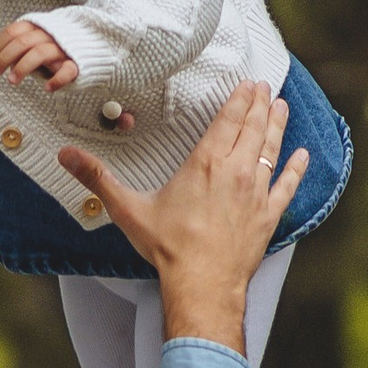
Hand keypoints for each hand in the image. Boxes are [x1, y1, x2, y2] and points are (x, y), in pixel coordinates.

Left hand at [0, 16, 81, 91]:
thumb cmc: (58, 45)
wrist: (95, 43)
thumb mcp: (37, 40)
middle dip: (5, 57)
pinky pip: (67, 70)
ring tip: (12, 81)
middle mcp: (50, 34)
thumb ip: (21, 46)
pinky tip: (47, 88)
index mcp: (39, 26)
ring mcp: (64, 48)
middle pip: (23, 42)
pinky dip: (57, 80)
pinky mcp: (78, 63)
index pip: (13, 31)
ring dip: (22, 67)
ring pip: (40, 53)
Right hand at [59, 80, 303, 351]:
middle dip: (261, 103)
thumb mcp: (128, 209)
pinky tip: (302, 155)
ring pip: (272, 148)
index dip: (240, 98)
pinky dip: (296, 168)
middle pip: (254, 127)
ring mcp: (256, 192)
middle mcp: (236, 170)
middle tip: (266, 87)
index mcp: (205, 163)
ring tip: (281, 106)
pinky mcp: (268, 216)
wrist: (202, 284)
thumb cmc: (168, 248)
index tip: (248, 83)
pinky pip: (287, 185)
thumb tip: (65, 155)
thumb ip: (98, 178)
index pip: (228, 119)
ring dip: (278, 125)